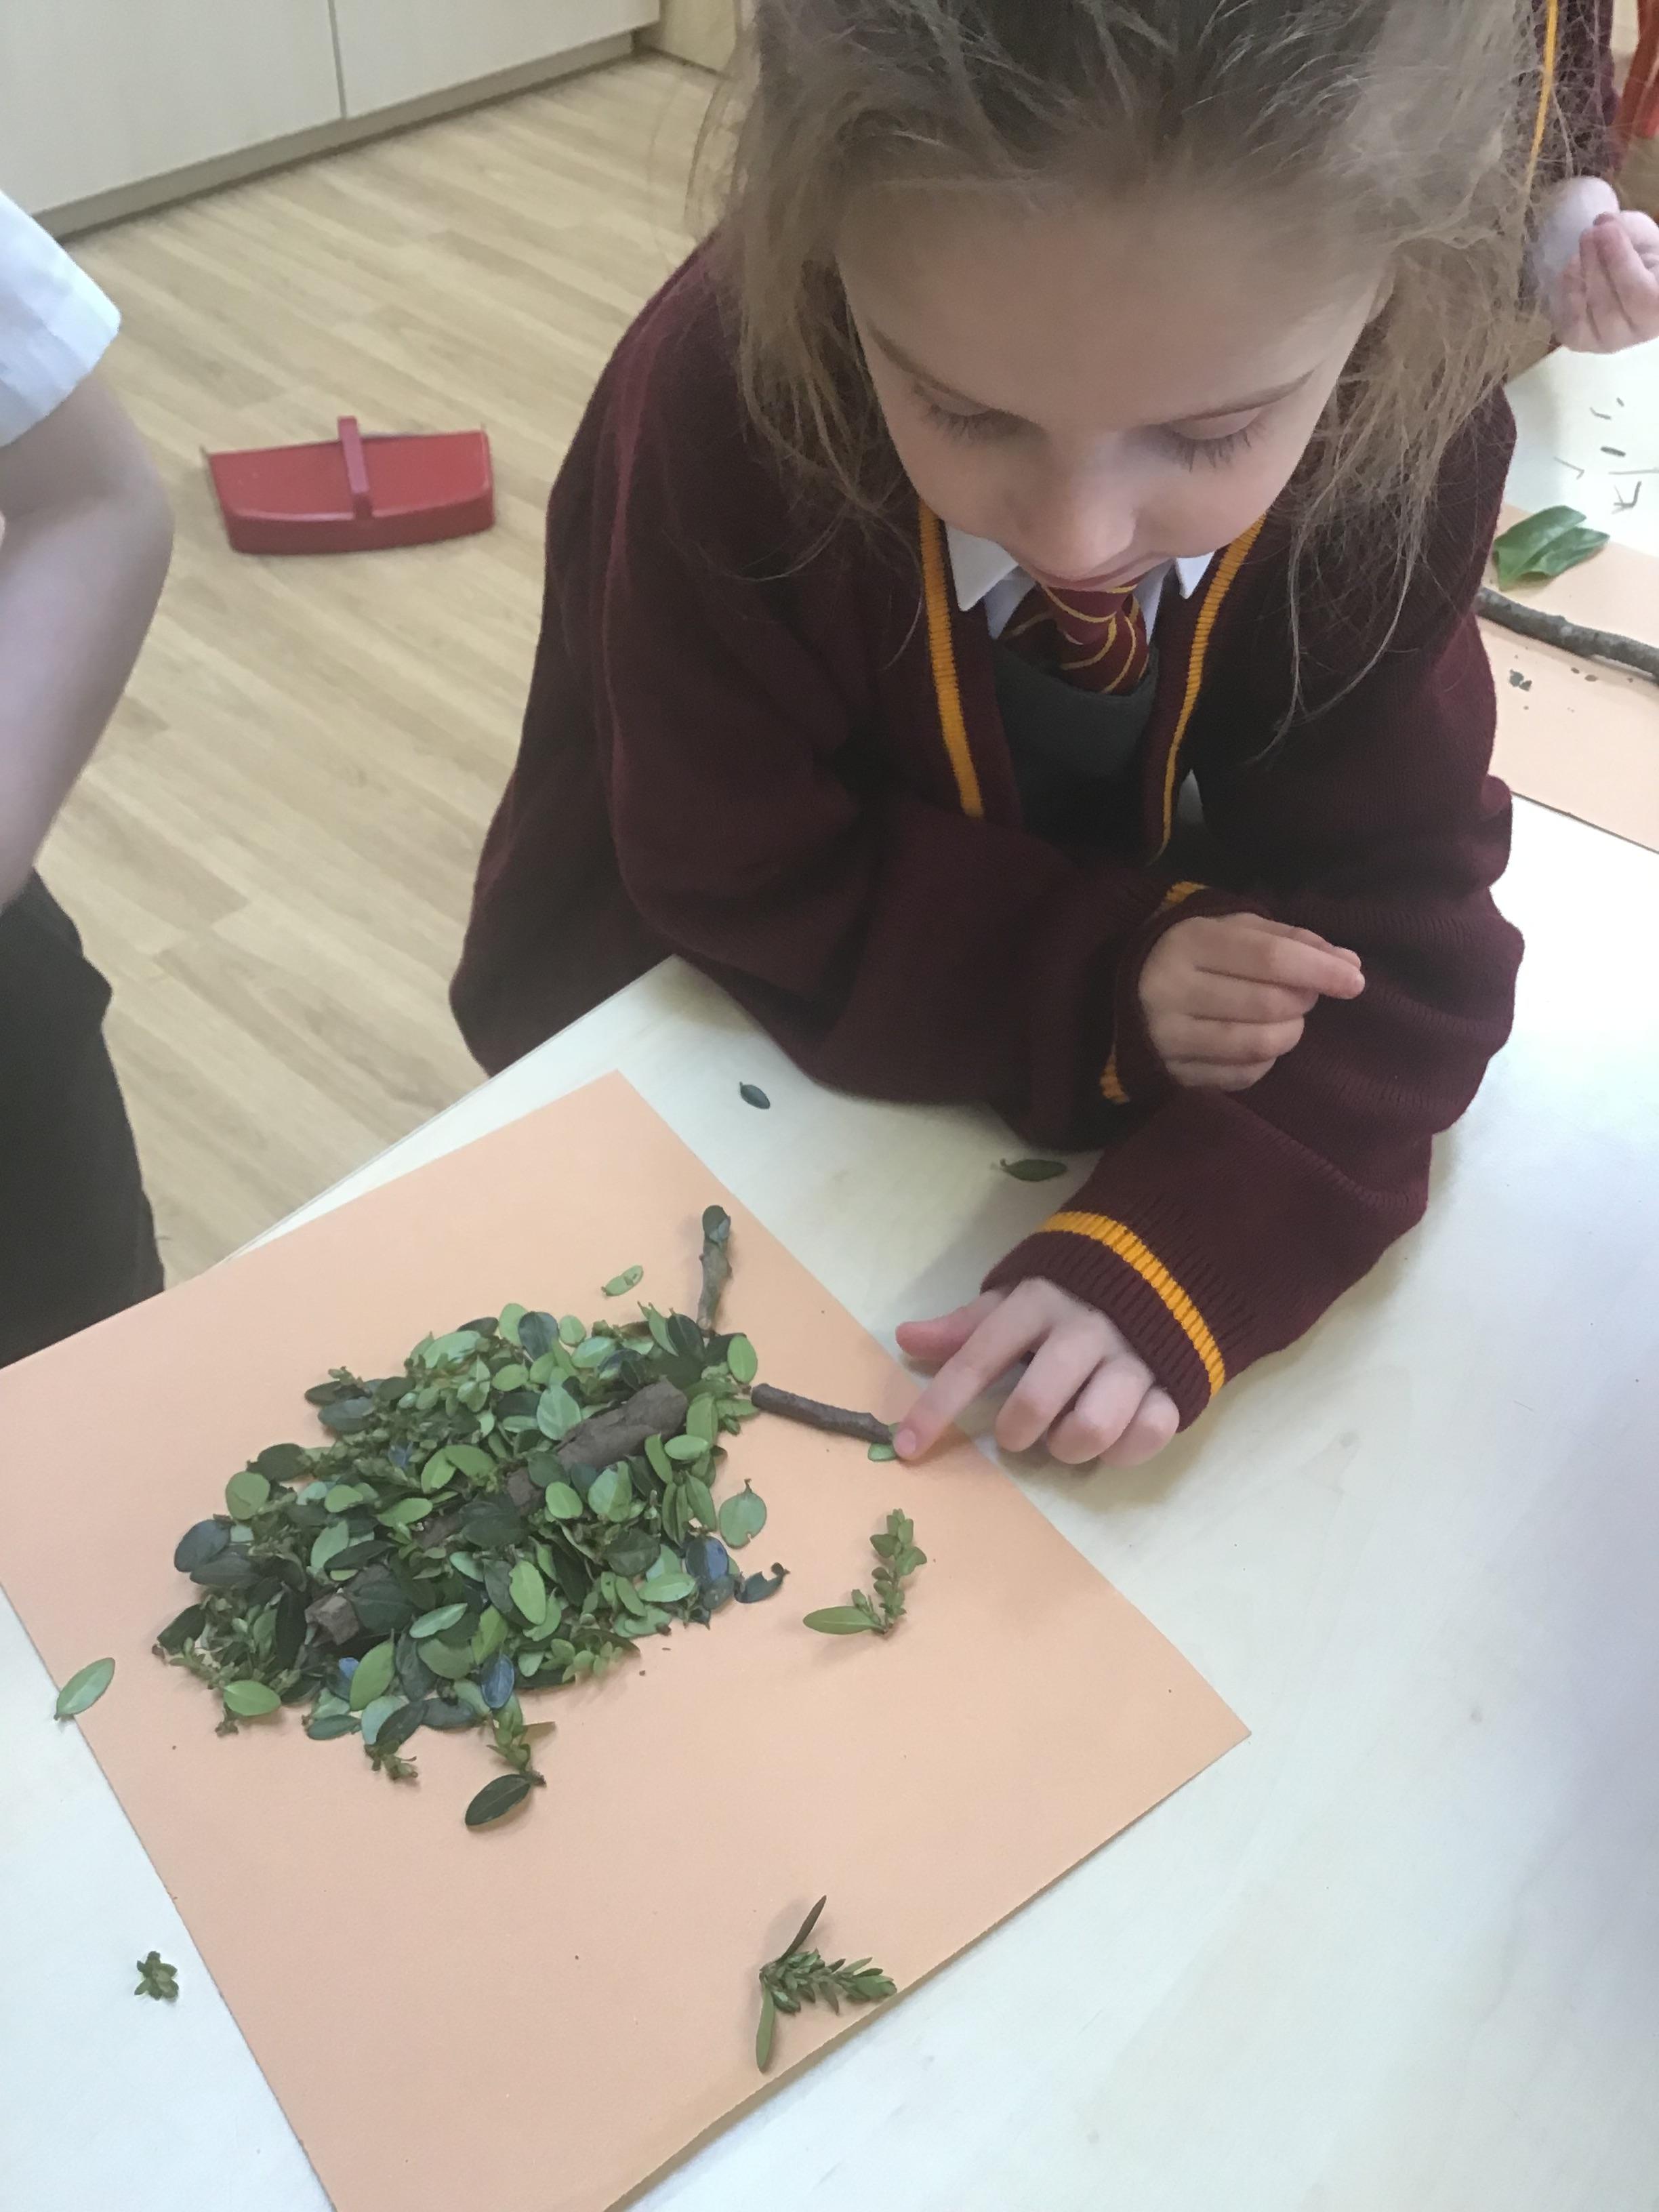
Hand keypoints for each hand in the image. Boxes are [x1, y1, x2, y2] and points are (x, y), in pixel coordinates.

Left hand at [895, 1281, 1179, 1466]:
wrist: (1166, 1260)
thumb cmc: (1074, 1287)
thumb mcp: (1018, 1296)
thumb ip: (967, 1325)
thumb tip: (906, 1339)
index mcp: (1037, 1303)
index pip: (976, 1360)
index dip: (937, 1407)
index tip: (907, 1447)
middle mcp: (1084, 1330)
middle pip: (1035, 1403)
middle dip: (1015, 1432)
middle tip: (1017, 1431)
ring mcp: (1134, 1357)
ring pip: (1092, 1428)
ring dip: (1068, 1447)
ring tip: (1065, 1435)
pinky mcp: (1175, 1380)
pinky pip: (1148, 1433)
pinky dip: (1124, 1449)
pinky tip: (1113, 1437)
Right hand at [1138, 911, 1362, 1091]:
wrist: (1111, 995)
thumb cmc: (1189, 954)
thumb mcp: (1230, 930)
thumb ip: (1289, 940)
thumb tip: (1348, 964)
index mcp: (1188, 942)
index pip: (1269, 958)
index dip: (1319, 969)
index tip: (1355, 980)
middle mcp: (1171, 990)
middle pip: (1269, 1004)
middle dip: (1304, 1000)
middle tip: (1304, 993)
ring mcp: (1168, 1038)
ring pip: (1259, 1044)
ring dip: (1290, 1032)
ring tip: (1285, 1018)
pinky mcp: (1171, 1074)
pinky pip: (1242, 1076)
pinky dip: (1265, 1061)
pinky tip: (1256, 1043)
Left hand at [1552, 211, 1658, 353]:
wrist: (1624, 279)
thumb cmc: (1643, 256)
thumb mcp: (1644, 237)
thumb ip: (1630, 229)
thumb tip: (1604, 222)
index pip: (1645, 297)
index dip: (1621, 262)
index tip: (1607, 229)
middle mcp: (1641, 332)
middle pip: (1613, 307)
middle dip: (1597, 264)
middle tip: (1589, 232)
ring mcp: (1610, 341)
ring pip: (1591, 314)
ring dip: (1582, 274)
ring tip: (1583, 243)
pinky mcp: (1582, 342)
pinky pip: (1570, 323)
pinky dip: (1567, 293)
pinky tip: (1572, 268)